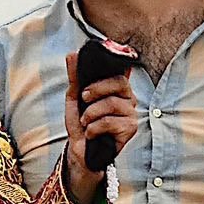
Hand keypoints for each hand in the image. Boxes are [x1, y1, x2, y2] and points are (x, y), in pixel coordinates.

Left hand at [63, 50, 138, 203]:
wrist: (80, 149)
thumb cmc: (81, 122)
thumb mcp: (74, 97)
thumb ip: (75, 76)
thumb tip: (72, 54)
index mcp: (117, 88)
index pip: (120, 72)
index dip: (106, 74)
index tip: (87, 86)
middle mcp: (129, 98)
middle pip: (119, 83)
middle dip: (95, 90)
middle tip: (84, 99)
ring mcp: (132, 113)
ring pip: (112, 104)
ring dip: (90, 114)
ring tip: (86, 122)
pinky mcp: (131, 129)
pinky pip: (110, 122)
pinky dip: (94, 128)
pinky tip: (92, 134)